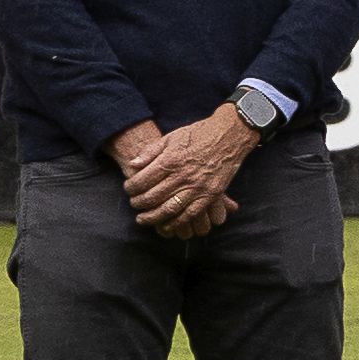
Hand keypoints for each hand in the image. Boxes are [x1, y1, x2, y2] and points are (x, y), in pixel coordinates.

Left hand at [116, 106, 255, 235]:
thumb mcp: (171, 137)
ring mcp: (197, 187)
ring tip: (143, 219)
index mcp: (170, 160)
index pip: (142, 181)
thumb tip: (133, 164)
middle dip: (139, 204)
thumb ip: (150, 152)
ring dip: (153, 218)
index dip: (131, 187)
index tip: (128, 189)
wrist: (230, 135)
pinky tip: (167, 225)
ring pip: (169, 209)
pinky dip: (177, 223)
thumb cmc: (198, 134)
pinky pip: (191, 214)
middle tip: (134, 204)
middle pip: (153, 197)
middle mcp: (182, 176)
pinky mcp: (210, 195)